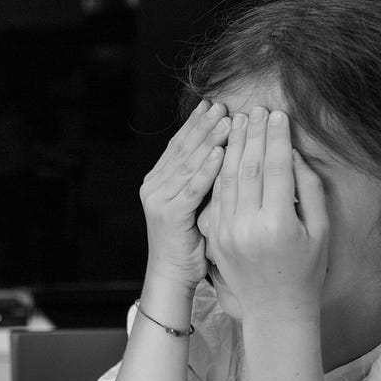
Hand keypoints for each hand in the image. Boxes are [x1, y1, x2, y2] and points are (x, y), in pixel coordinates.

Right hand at [141, 100, 229, 288]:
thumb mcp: (194, 205)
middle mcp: (153, 187)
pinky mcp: (169, 214)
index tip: (213, 105)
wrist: (172, 275)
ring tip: (227, 121)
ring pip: (188, 163)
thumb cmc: (190, 242)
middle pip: (182, 150)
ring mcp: (159, 200)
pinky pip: (193, 187)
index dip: (195, 125)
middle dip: (203, 126)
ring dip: (209, 140)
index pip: (178, 146)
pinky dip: (208, 168)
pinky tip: (223, 152)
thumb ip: (201, 180)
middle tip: (223, 105)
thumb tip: (224, 150)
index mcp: (157, 182)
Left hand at [202, 107, 327, 315]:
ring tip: (238, 122)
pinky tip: (224, 151)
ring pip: (226, 178)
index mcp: (278, 224)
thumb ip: (309, 190)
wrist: (274, 308)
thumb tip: (291, 154)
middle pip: (248, 168)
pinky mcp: (213, 235)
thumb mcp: (320, 230)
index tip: (278, 115)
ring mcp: (225, 231)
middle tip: (256, 110)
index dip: (276, 138)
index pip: (275, 168)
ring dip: (231, 147)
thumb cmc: (306, 269)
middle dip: (252, 134)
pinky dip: (218, 170)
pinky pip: (215, 196)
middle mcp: (247, 226)